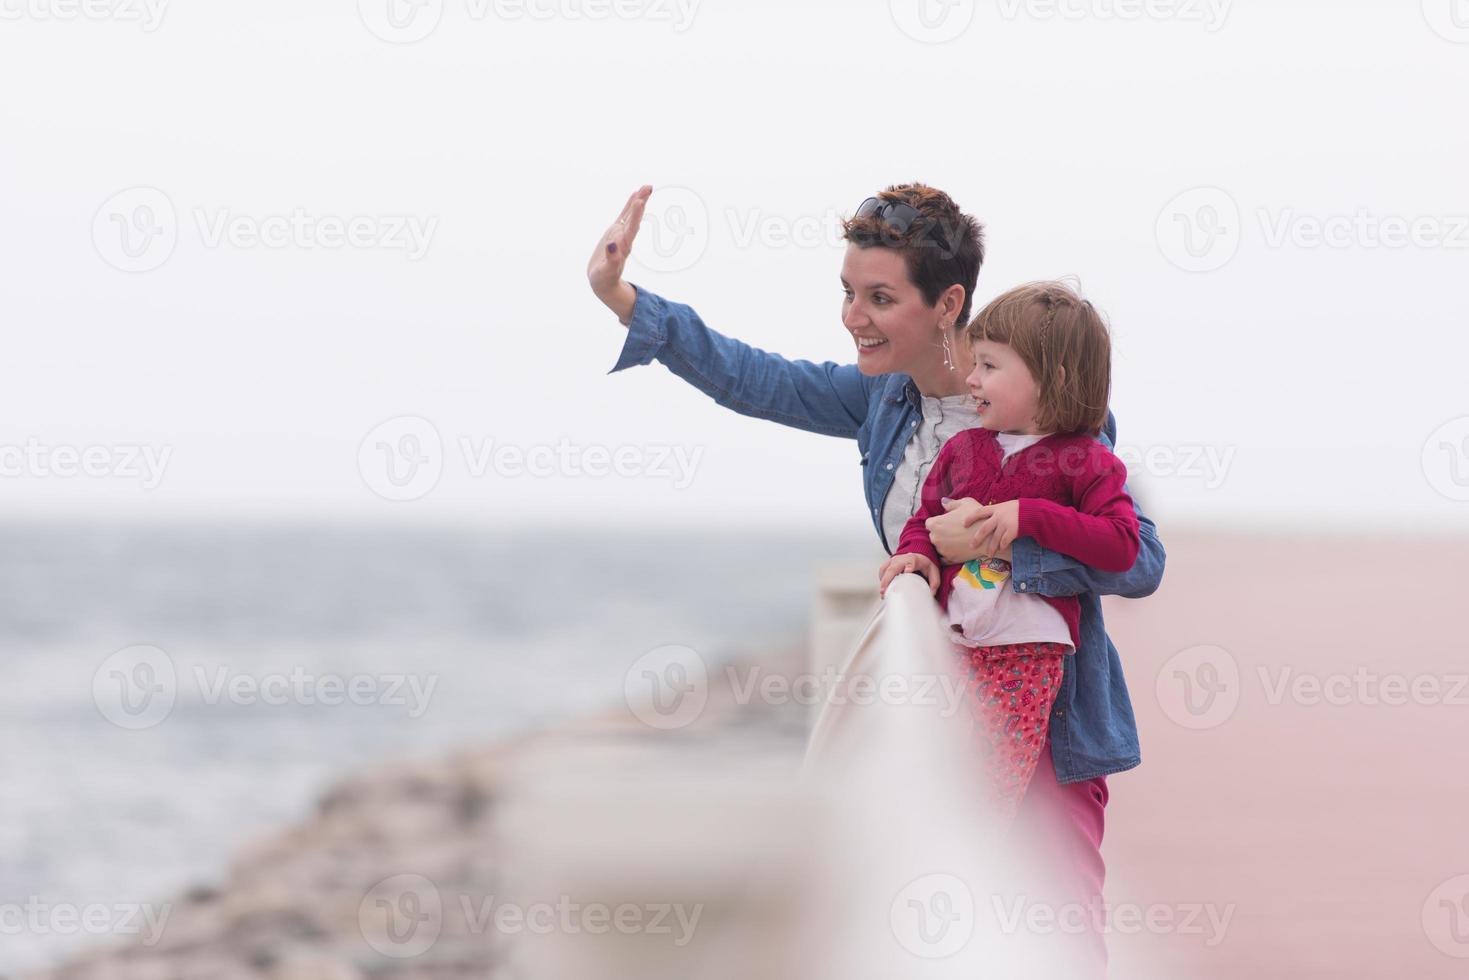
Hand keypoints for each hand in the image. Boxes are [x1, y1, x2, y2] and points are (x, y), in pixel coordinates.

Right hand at [586, 185, 651, 323]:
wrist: (603, 282)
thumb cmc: (604, 279)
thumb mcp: (606, 272)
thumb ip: (612, 259)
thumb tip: (613, 245)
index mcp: (623, 246)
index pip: (631, 228)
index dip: (636, 215)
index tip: (640, 201)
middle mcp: (624, 238)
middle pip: (634, 218)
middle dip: (640, 203)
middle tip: (648, 187)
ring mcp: (621, 234)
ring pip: (631, 214)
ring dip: (638, 201)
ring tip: (646, 187)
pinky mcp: (615, 233)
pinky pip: (623, 216)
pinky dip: (629, 206)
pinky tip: (635, 196)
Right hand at [878, 553, 939, 596]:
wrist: (919, 556)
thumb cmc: (924, 563)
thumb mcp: (933, 571)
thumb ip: (934, 582)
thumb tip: (931, 593)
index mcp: (914, 559)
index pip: (911, 562)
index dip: (909, 566)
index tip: (907, 571)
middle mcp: (902, 558)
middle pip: (893, 568)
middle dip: (887, 579)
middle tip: (885, 591)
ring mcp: (894, 560)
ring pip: (885, 569)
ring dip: (882, 580)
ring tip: (883, 592)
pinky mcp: (889, 562)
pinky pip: (882, 570)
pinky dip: (881, 578)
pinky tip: (883, 587)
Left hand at [926, 497, 982, 563]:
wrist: (991, 537)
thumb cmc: (978, 518)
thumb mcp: (965, 503)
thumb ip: (951, 503)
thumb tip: (943, 502)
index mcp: (936, 524)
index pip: (929, 523)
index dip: (938, 521)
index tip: (947, 521)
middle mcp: (935, 538)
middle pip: (933, 535)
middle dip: (940, 533)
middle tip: (954, 530)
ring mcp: (942, 550)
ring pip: (939, 546)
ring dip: (945, 543)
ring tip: (958, 539)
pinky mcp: (950, 559)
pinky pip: (944, 557)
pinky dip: (949, 553)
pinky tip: (957, 548)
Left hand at [964, 500, 1019, 558]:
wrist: (1033, 511)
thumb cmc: (1019, 509)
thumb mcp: (1006, 506)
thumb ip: (996, 512)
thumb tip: (986, 518)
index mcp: (996, 508)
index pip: (979, 512)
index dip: (970, 518)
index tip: (963, 524)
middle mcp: (999, 516)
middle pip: (984, 529)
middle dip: (977, 539)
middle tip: (971, 546)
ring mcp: (1005, 523)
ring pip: (994, 538)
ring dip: (991, 547)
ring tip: (988, 554)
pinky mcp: (1013, 530)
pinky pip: (1004, 541)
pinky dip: (1002, 546)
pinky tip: (1000, 549)